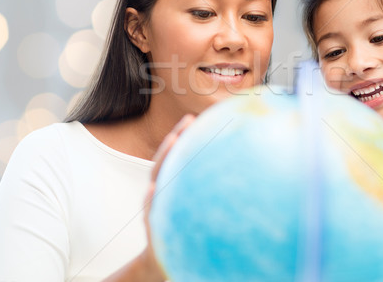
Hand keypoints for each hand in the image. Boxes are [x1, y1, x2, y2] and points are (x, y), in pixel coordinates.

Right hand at [143, 114, 196, 279]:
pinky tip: (151, 190)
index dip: (180, 137)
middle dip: (173, 141)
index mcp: (168, 187)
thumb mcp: (190, 207)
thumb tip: (233, 171)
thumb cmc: (183, 230)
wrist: (162, 262)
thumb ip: (202, 188)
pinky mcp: (153, 229)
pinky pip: (149, 215)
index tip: (193, 119)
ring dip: (162, 161)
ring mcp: (153, 209)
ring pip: (155, 182)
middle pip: (163, 163)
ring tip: (172, 141)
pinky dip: (149, 201)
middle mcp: (158, 194)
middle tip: (186, 121)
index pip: (173, 158)